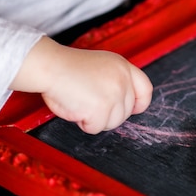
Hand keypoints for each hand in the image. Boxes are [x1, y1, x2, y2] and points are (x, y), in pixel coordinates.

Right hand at [11, 36, 152, 133]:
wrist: (50, 67)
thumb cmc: (65, 69)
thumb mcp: (99, 68)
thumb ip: (114, 82)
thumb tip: (121, 107)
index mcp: (122, 67)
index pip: (145, 89)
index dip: (140, 103)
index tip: (133, 110)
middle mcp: (123, 80)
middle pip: (126, 112)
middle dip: (107, 115)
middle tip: (88, 103)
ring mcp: (114, 95)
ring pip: (113, 123)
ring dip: (95, 119)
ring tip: (80, 102)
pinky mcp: (102, 109)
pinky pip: (96, 128)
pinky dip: (84, 123)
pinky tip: (75, 107)